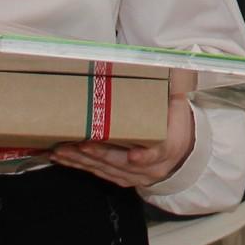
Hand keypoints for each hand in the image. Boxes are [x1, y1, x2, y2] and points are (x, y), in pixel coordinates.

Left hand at [52, 87, 197, 187]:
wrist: (182, 155)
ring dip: (82, 160)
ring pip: (105, 169)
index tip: (134, 155)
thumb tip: (175, 66)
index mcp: (168, 148)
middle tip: (80, 145)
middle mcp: (150, 168)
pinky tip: (65, 159)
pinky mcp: (121, 179)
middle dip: (99, 154)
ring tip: (63, 151)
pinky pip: (98, 173)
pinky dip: (80, 166)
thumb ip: (173, 91)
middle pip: (122, 163)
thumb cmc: (176, 129)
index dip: (145, 155)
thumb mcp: (178, 109)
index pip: (157, 153)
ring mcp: (135, 176)